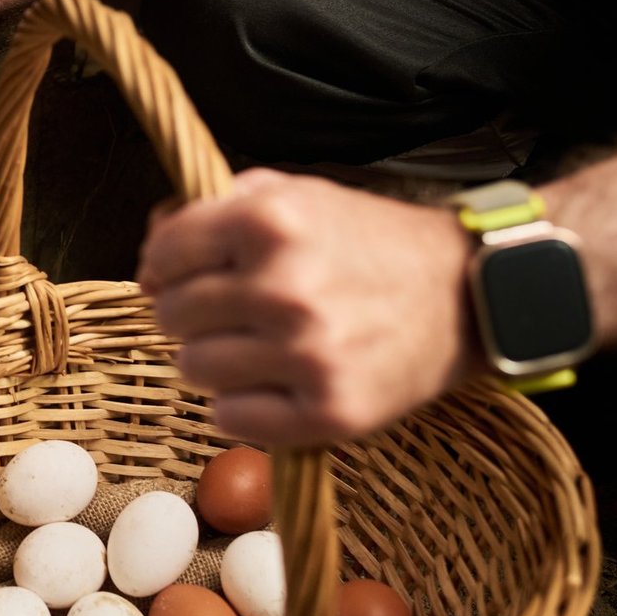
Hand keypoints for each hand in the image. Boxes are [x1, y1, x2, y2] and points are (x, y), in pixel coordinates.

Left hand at [136, 169, 477, 446]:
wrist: (465, 294)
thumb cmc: (370, 242)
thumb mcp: (294, 196)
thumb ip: (214, 208)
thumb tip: (151, 240)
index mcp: (270, 222)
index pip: (164, 254)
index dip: (163, 265)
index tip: (179, 274)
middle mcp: (285, 287)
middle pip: (172, 314)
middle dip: (189, 312)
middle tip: (229, 311)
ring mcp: (309, 353)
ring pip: (193, 368)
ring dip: (214, 359)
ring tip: (256, 345)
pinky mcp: (330, 411)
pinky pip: (230, 419)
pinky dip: (241, 405)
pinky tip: (274, 382)